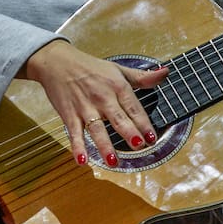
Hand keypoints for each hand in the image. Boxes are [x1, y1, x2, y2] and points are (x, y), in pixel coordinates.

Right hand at [23, 40, 166, 166]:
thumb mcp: (118, 69)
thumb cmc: (90, 66)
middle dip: (128, 132)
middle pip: (118, 118)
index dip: (144, 123)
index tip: (152, 137)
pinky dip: (77, 147)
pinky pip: (74, 133)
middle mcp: (102, 98)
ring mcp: (85, 108)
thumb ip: (142, 77)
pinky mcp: (69, 115)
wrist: (57, 61)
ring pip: (97, 129)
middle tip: (139, 145)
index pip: (133, 107)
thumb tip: (165, 73)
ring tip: (113, 161)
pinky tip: (82, 160)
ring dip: (104, 145)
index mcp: (117, 86)